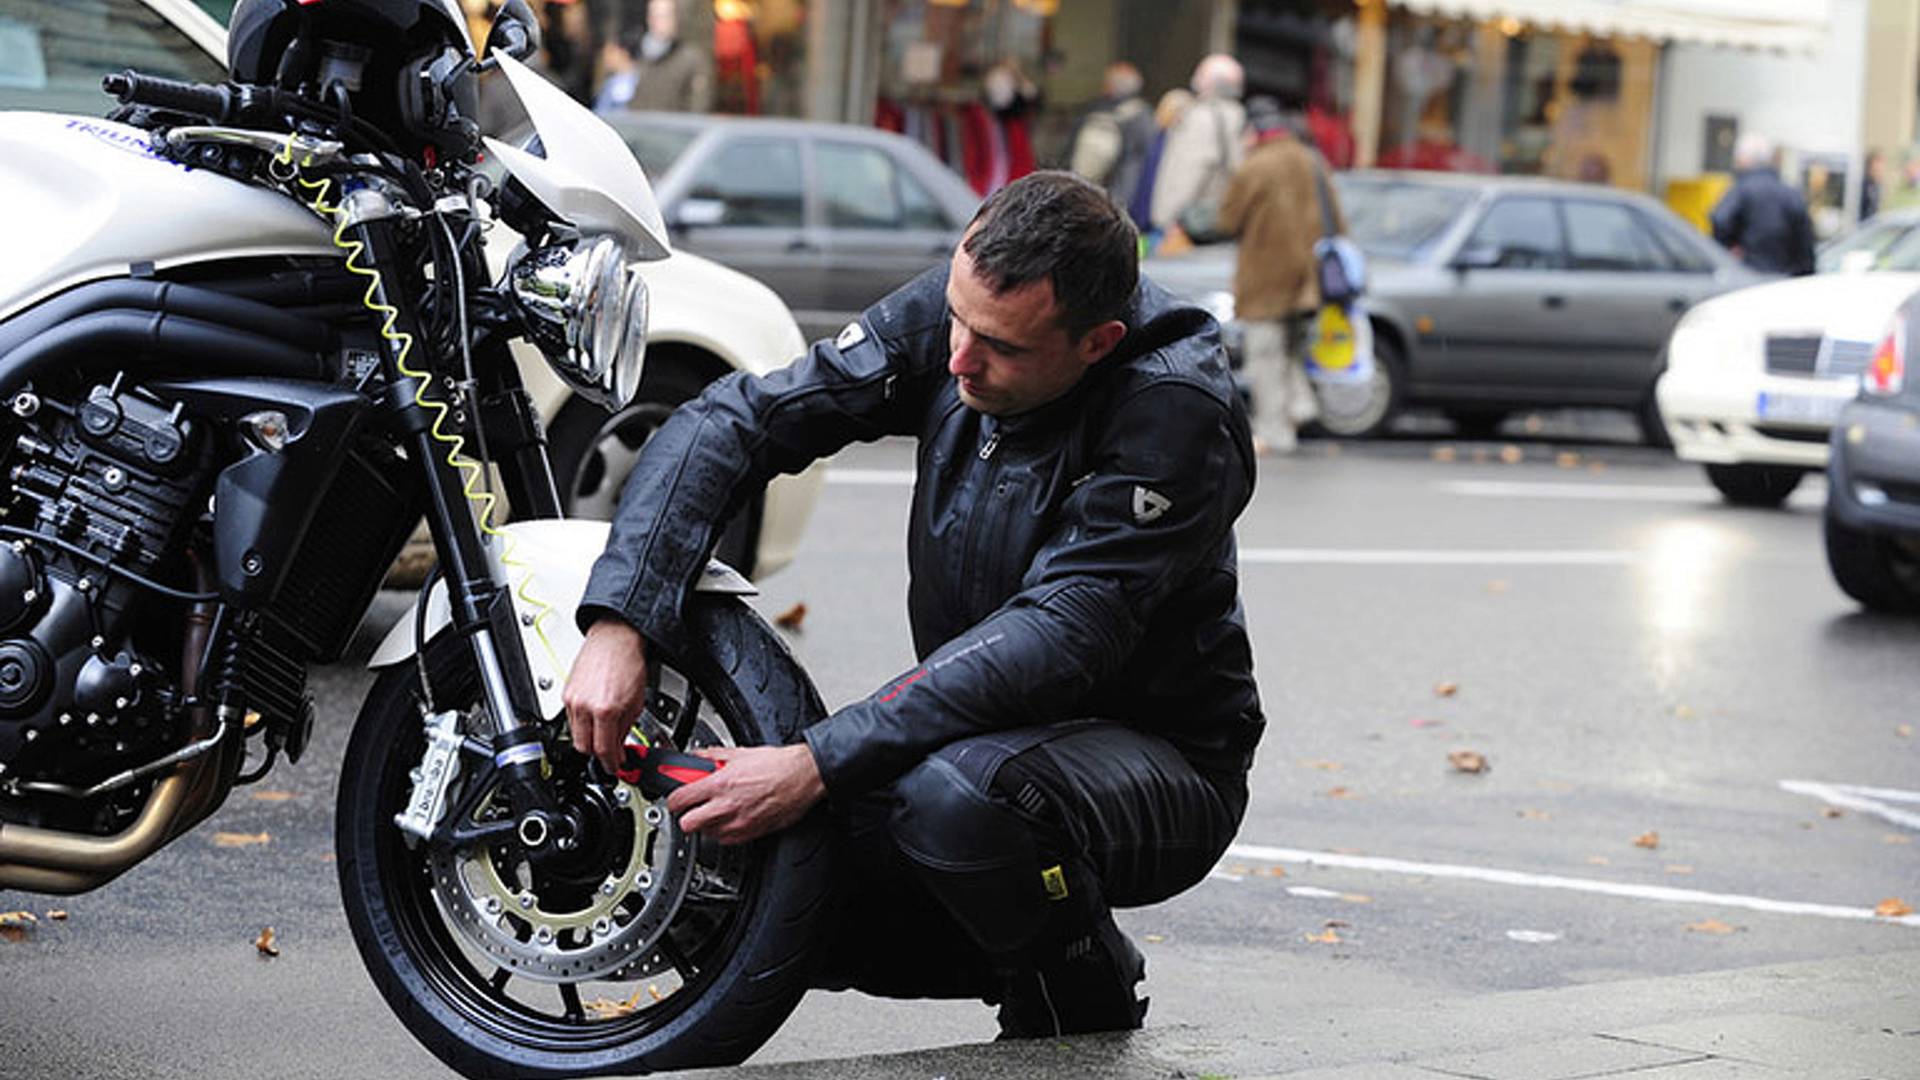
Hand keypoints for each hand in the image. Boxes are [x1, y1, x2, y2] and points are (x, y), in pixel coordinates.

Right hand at [562, 619, 648, 771]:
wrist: (615, 639)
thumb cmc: (629, 663)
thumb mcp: (637, 702)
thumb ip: (626, 729)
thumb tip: (619, 747)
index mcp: (606, 710)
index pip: (604, 750)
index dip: (611, 763)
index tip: (615, 765)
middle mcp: (585, 706)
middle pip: (584, 748)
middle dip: (598, 754)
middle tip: (610, 753)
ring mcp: (572, 699)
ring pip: (575, 735)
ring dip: (589, 739)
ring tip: (604, 733)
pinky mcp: (566, 693)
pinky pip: (570, 719)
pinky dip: (582, 724)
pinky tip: (594, 718)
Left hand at [666, 744, 824, 844]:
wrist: (803, 777)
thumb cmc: (778, 765)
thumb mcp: (740, 753)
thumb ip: (713, 756)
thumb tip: (698, 757)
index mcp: (721, 784)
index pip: (679, 800)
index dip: (673, 799)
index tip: (675, 797)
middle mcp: (727, 806)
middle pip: (687, 824)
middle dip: (686, 815)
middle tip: (693, 806)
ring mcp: (738, 823)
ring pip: (706, 834)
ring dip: (706, 823)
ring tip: (715, 809)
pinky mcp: (751, 833)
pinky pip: (725, 840)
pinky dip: (723, 831)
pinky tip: (730, 817)